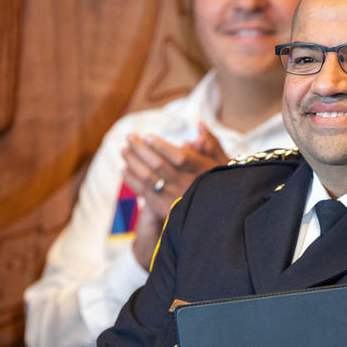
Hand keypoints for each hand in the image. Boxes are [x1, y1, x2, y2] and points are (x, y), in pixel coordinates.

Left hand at [125, 123, 228, 267]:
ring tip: (124, 150)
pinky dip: (132, 181)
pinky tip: (125, 170)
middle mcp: (187, 185)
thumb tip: (199, 127)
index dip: (161, 146)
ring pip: (148, 178)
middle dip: (141, 149)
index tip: (148, 136)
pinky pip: (144, 194)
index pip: (179, 157)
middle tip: (130, 137)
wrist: (218, 219)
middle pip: (159, 165)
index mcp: (202, 172)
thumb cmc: (220, 185)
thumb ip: (211, 144)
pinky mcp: (166, 211)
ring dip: (133, 162)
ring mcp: (175, 199)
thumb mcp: (222, 164)